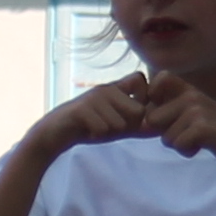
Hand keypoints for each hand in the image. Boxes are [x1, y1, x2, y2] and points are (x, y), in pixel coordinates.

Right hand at [18, 75, 155, 163]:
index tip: (135, 114)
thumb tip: (161, 128)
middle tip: (110, 127)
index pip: (141, 80)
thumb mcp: (118, 127)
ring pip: (121, 123)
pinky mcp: (82, 109)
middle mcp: (106, 89)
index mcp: (116, 89)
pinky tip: (87, 132)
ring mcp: (94, 97)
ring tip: (96, 129)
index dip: (145, 97)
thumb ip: (138, 126)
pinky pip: (104, 129)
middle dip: (128, 125)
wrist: (54, 134)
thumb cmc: (89, 129)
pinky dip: (97, 135)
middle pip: (137, 109)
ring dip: (109, 132)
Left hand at [133, 74, 215, 178]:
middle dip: (165, 133)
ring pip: (165, 137)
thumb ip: (171, 111)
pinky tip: (202, 146)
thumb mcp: (193, 115)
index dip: (152, 97)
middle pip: (152, 120)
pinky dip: (187, 151)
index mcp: (188, 90)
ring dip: (179, 145)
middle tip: (187, 134)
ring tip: (199, 140)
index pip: (159, 79)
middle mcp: (191, 96)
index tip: (162, 111)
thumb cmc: (215, 133)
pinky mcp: (202, 127)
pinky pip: (178, 145)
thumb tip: (143, 118)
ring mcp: (197, 110)